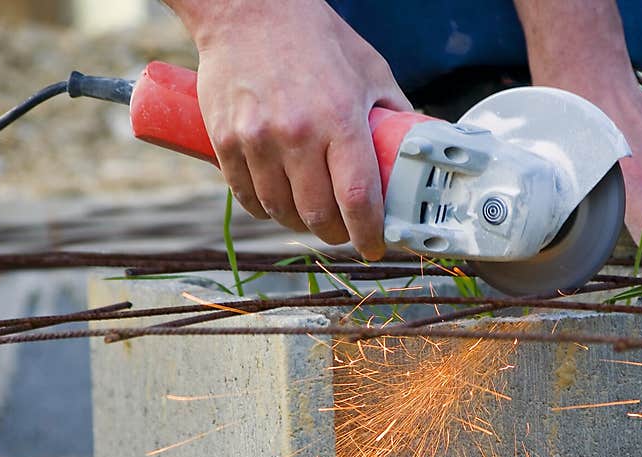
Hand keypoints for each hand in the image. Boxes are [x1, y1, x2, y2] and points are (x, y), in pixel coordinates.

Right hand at [165, 0, 411, 258]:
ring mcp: (257, 139)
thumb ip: (394, 113)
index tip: (375, 247)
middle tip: (344, 232)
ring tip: (311, 218)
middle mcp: (297, 134)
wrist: (249, 8)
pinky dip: (265, 210)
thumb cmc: (316, 37)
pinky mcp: (225, 140)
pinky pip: (246, 196)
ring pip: (280, 211)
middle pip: (318, 214)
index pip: (358, 198)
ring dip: (299, 225)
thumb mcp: (370, 70)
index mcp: (340, 119)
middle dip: (336, 234)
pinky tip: (277, 205)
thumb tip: (416, 149)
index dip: (369, 233)